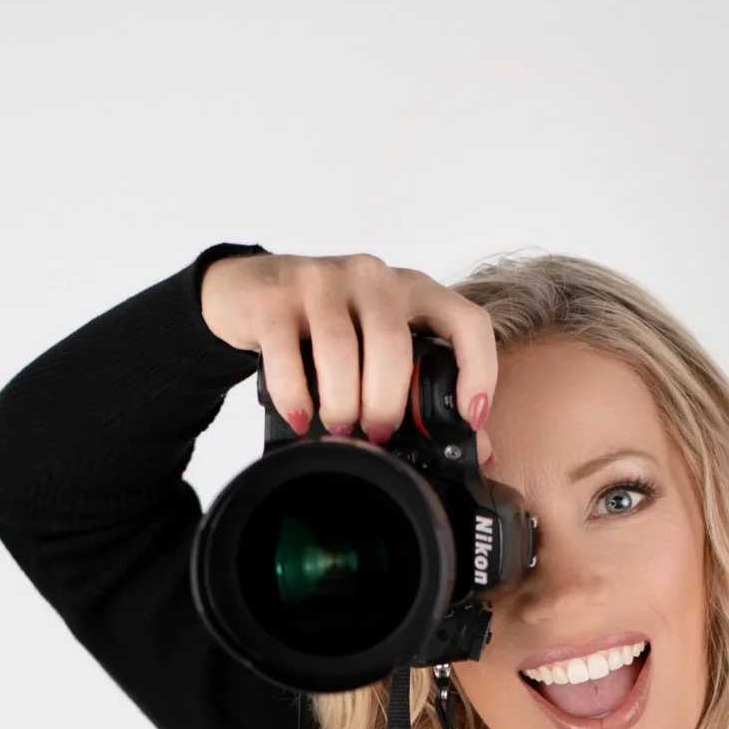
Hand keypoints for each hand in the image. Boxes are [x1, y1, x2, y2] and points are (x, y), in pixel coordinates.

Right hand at [199, 249, 497, 457]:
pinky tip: (301, 418)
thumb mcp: (378, 347)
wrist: (248, 289)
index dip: (479, 370)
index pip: (465, 320)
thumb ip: (424, 390)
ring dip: (343, 403)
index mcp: (412, 290)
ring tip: (340, 428)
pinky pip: (288, 355)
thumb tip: (480, 450)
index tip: (472, 417)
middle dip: (387, 402)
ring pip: (340, 350)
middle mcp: (373, 278)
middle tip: (379, 434)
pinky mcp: (276, 298)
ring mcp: (322, 281)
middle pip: (392, 344)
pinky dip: (296, 397)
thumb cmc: (325, 325)